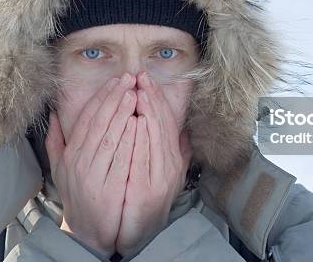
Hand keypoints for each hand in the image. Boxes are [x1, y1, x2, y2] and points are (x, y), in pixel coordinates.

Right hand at [45, 73, 137, 257]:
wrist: (86, 233)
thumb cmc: (77, 196)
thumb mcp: (60, 167)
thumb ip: (56, 140)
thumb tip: (54, 113)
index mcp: (71, 154)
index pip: (88, 119)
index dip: (101, 98)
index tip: (116, 81)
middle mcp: (79, 162)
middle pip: (98, 124)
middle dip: (114, 98)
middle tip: (129, 80)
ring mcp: (92, 176)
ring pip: (108, 138)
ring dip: (122, 114)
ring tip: (134, 95)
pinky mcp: (107, 189)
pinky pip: (119, 160)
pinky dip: (128, 140)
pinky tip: (137, 124)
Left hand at [115, 71, 192, 256]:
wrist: (132, 235)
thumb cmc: (143, 203)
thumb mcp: (163, 175)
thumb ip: (171, 152)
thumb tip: (179, 129)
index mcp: (172, 160)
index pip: (165, 122)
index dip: (156, 99)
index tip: (145, 80)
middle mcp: (171, 167)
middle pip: (162, 124)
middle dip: (151, 98)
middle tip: (140, 78)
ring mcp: (161, 178)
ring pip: (156, 136)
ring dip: (147, 112)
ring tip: (138, 91)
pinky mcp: (149, 190)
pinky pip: (146, 157)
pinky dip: (142, 136)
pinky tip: (137, 120)